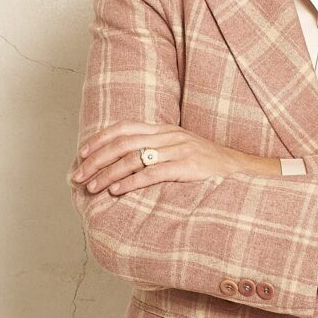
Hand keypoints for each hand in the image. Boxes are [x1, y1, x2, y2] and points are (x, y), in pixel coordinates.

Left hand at [72, 121, 252, 194]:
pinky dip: (131, 181)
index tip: (82, 153)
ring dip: (108, 173)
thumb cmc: (206, 163)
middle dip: (97, 159)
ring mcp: (178, 150)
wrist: (239, 168)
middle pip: (124, 142)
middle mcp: (169, 136)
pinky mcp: (187, 166)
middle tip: (78, 175)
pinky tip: (117, 191)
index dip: (101, 139)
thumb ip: (155, 149)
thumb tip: (123, 160)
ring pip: (134, 157)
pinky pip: (153, 172)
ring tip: (92, 186)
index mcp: (164, 129)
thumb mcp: (179, 148)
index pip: (125, 127)